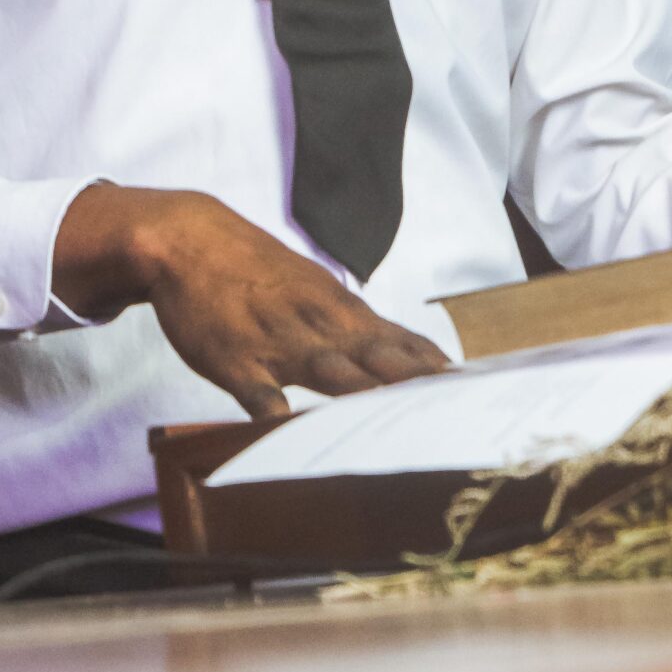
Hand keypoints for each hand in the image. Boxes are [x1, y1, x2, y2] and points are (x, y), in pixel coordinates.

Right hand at [52, 182, 448, 419]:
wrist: (191, 239)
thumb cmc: (261, 274)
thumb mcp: (316, 291)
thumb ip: (358, 329)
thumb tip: (411, 358)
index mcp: (342, 311)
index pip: (404, 343)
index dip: (438, 371)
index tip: (480, 395)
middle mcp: (320, 325)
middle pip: (379, 358)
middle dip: (418, 386)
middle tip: (457, 414)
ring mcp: (279, 342)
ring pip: (329, 370)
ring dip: (364, 394)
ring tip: (399, 423)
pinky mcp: (235, 359)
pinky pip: (258, 391)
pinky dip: (276, 411)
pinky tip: (290, 432)